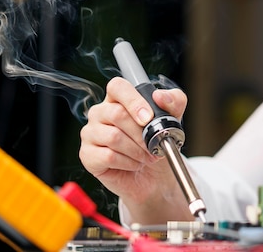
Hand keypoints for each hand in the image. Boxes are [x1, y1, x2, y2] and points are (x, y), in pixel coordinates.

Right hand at [79, 76, 190, 223]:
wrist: (155, 175)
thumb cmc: (158, 144)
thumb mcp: (173, 120)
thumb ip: (174, 101)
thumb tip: (160, 95)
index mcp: (118, 99)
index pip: (117, 87)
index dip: (133, 101)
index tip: (149, 118)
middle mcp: (101, 113)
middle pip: (117, 114)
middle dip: (141, 134)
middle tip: (154, 145)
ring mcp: (91, 133)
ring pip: (113, 137)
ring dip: (137, 150)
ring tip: (146, 156)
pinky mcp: (88, 155)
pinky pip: (108, 156)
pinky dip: (128, 162)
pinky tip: (134, 164)